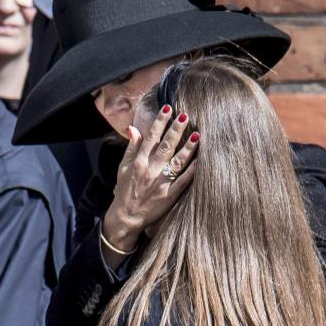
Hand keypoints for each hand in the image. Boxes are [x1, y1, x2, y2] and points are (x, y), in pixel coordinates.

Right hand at [101, 107, 198, 266]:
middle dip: (176, 130)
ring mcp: (161, 183)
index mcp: (139, 161)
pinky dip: (192, 171)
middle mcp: (150, 170)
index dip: (160, 122)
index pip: (151, 137)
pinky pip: (183, 181)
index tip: (168, 108)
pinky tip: (201, 160)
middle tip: (185, 115)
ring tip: (197, 135)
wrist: (126, 216)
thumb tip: (133, 128)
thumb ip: (131, 148)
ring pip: (177, 162)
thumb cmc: (125, 189)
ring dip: (188, 148)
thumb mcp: (123, 167)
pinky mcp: (169, 196)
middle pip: (166, 146)